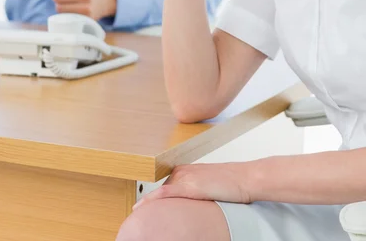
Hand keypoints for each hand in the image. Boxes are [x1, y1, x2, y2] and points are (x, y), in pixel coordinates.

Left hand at [133, 163, 251, 209]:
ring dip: (149, 203)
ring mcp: (185, 177)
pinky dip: (152, 200)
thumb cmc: (232, 183)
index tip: (143, 207)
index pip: (166, 185)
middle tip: (139, 215)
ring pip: (161, 192)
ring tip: (138, 215)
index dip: (155, 198)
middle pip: (161, 189)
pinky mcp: (189, 186)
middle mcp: (183, 171)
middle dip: (152, 202)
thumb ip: (196, 189)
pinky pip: (166, 193)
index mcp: (187, 169)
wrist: (245, 178)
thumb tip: (191, 201)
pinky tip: (141, 207)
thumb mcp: (209, 184)